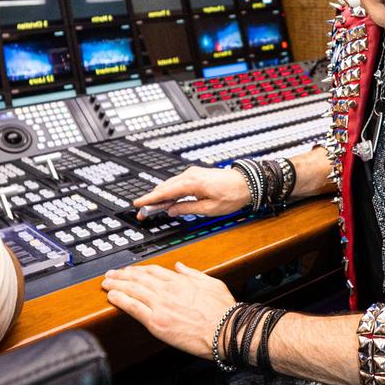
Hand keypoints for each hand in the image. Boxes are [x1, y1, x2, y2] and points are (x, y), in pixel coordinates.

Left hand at [102, 262, 235, 358]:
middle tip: (110, 274)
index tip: (129, 270)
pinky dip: (120, 300)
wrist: (226, 330)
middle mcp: (167, 290)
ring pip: (132, 290)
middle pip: (138, 278)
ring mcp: (160, 305)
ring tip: (106, 283)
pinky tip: (112, 296)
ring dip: (116, 285)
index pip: (153, 271)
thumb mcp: (211, 283)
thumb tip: (180, 266)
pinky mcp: (157, 322)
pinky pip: (133, 308)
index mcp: (180, 281)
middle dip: (122, 275)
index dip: (138, 269)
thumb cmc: (223, 310)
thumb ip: (192, 273)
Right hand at [131, 166, 249, 216]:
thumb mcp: (209, 209)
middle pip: (164, 187)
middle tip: (143, 211)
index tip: (138, 204)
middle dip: (152, 199)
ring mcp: (192, 173)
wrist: (247, 182)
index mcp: (192, 183)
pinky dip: (169, 190)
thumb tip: (172, 210)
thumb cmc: (232, 195)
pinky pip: (177, 182)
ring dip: (160, 194)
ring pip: (170, 184)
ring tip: (152, 207)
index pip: (165, 192)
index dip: (150, 199)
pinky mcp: (196, 174)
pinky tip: (167, 199)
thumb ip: (188, 208)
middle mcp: (190, 175)